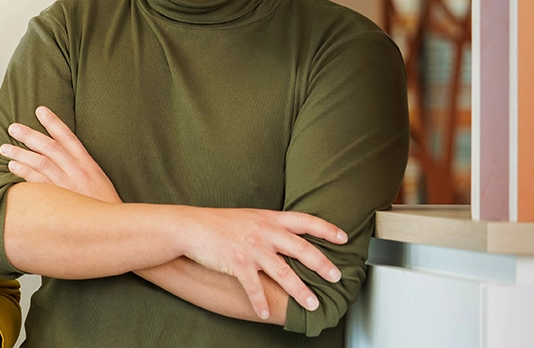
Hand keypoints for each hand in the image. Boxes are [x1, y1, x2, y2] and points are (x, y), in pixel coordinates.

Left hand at [0, 106, 119, 202]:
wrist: (112, 228)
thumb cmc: (104, 206)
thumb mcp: (99, 180)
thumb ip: (82, 167)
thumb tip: (62, 156)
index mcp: (88, 164)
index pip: (69, 138)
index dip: (53, 122)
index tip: (40, 110)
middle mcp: (77, 172)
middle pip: (50, 147)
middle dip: (30, 135)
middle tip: (13, 127)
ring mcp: (67, 186)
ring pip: (40, 163)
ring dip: (20, 154)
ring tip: (5, 148)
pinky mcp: (58, 201)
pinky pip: (37, 184)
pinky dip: (23, 174)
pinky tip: (12, 167)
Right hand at [172, 207, 347, 320]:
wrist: (190, 227)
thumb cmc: (217, 223)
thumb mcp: (249, 218)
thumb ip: (269, 226)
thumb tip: (288, 237)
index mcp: (269, 219)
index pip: (305, 221)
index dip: (326, 229)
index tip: (344, 237)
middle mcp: (264, 232)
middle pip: (302, 249)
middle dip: (322, 265)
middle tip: (336, 277)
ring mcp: (252, 248)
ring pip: (284, 272)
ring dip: (300, 291)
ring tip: (312, 304)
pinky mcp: (237, 263)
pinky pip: (254, 287)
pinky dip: (259, 302)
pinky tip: (264, 314)